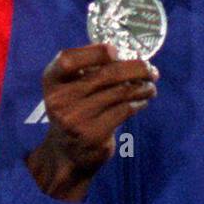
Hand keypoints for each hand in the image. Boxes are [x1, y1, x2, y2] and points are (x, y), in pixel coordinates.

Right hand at [26, 43, 157, 201]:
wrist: (67, 151)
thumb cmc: (75, 110)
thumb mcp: (71, 87)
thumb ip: (90, 70)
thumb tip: (130, 56)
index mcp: (52, 81)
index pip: (68, 59)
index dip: (94, 52)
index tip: (116, 52)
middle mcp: (59, 98)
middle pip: (105, 74)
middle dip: (135, 68)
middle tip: (151, 70)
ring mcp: (75, 117)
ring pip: (120, 92)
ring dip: (142, 87)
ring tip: (150, 86)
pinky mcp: (92, 134)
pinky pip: (125, 110)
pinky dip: (139, 103)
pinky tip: (142, 101)